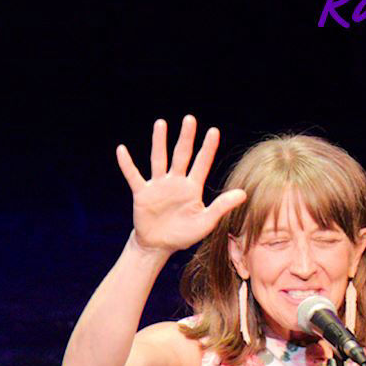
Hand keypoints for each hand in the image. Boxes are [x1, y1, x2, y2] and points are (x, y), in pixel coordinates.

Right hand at [118, 115, 248, 255]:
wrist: (158, 246)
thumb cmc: (183, 234)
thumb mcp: (205, 222)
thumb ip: (221, 207)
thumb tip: (243, 194)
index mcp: (192, 188)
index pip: (202, 163)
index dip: (208, 148)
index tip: (213, 131)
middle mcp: (176, 182)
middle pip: (182, 155)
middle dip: (186, 137)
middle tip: (189, 119)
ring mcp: (158, 186)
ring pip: (159, 159)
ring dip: (159, 142)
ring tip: (160, 123)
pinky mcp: (142, 193)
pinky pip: (133, 176)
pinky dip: (127, 164)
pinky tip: (121, 150)